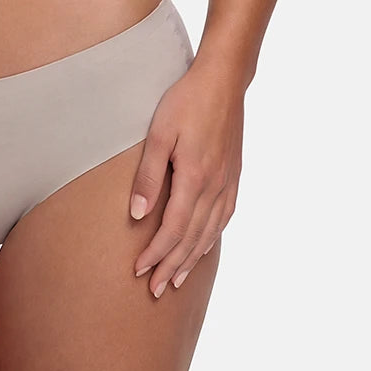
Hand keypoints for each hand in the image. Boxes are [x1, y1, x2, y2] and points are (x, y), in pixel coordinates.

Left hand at [128, 57, 243, 295]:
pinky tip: (203, 247)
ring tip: (177, 280)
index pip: (173, 229)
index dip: (156, 253)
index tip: (139, 270)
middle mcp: (214, 186)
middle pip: (192, 239)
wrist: (223, 81)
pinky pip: (224, 218)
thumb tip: (136, 215)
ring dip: (192, 260)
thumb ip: (148, 174)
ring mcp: (227, 182)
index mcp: (194, 177)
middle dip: (172, 266)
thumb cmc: (185, 101)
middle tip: (155, 290)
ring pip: (209, 233)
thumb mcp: (158, 132)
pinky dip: (211, 239)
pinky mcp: (234, 176)